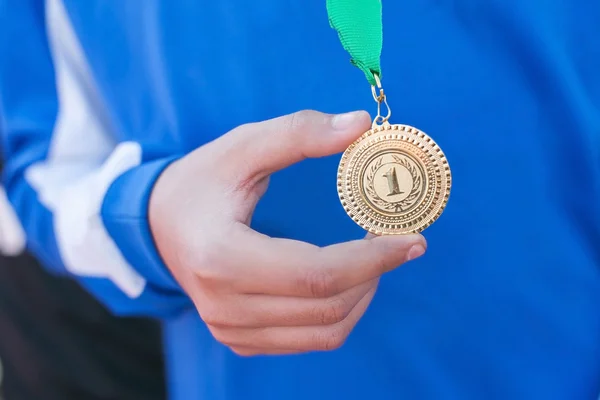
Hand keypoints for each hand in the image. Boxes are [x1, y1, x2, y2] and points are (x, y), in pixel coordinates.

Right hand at [149, 110, 426, 355]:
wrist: (156, 225)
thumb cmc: (200, 182)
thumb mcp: (241, 146)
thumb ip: (299, 132)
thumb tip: (361, 124)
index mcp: (221, 257)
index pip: (314, 275)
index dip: (372, 259)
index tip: (411, 240)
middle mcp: (223, 305)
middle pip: (325, 307)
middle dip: (375, 275)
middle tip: (399, 243)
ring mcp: (230, 329)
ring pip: (323, 333)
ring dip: (362, 297)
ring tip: (375, 260)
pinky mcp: (238, 339)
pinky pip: (307, 340)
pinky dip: (338, 314)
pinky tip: (346, 281)